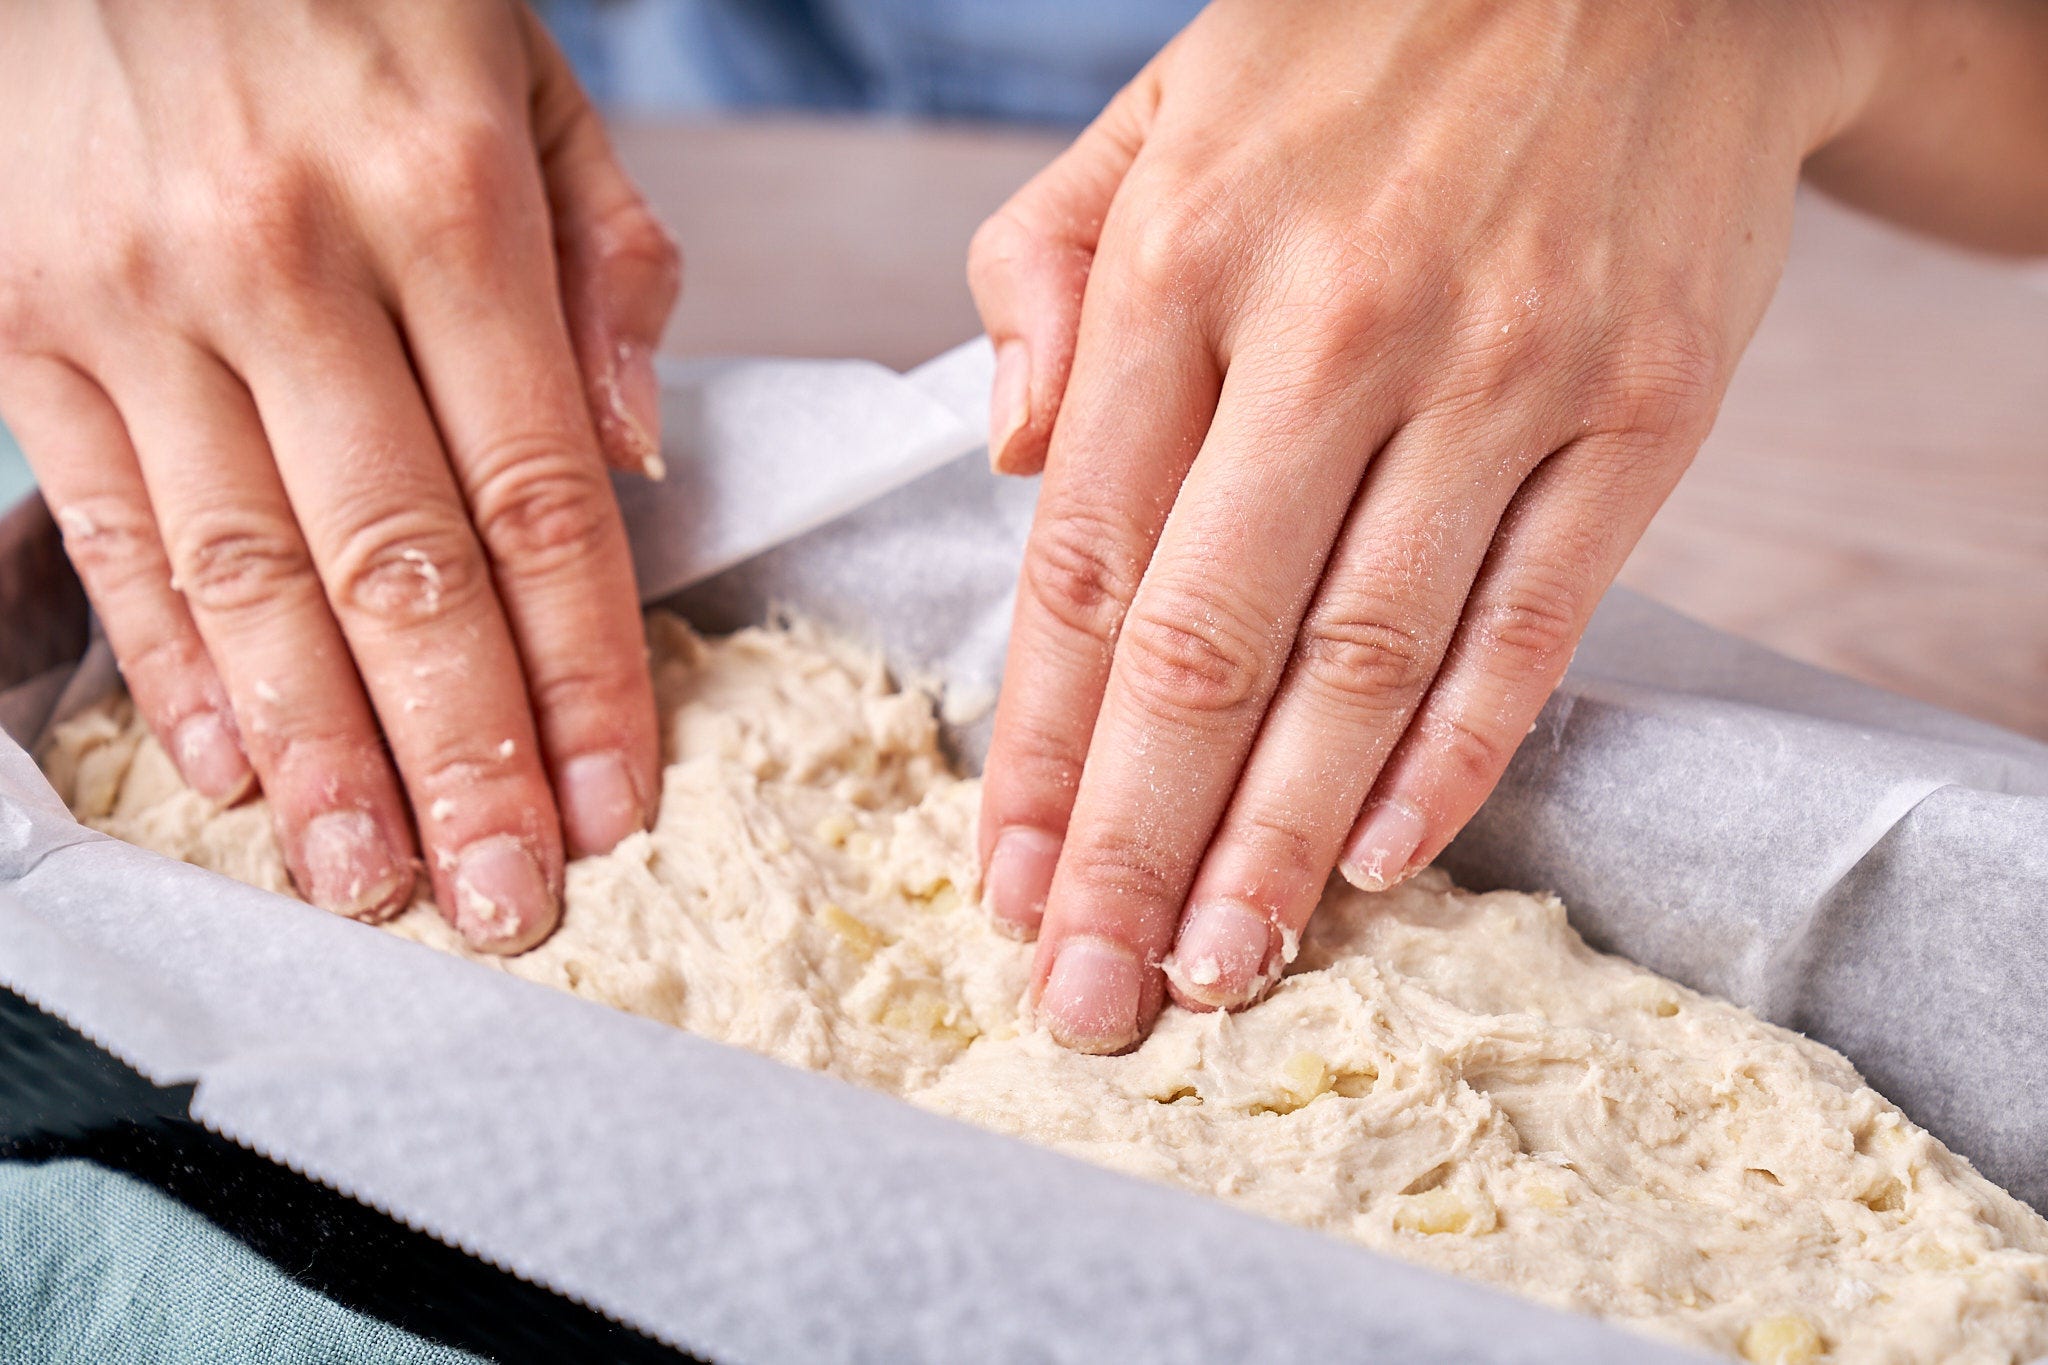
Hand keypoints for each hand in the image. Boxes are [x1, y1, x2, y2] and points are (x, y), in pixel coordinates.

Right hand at [0, 1, 679, 949]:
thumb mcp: (523, 74)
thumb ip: (603, 260)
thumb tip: (631, 459)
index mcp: (446, 197)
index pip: (538, 494)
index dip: (583, 668)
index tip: (619, 801)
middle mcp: (287, 259)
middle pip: (397, 567)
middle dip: (462, 758)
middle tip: (509, 903)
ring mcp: (134, 295)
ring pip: (245, 576)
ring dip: (319, 754)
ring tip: (381, 886)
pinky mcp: (17, 316)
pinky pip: (109, 526)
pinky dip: (172, 664)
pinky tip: (235, 771)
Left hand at [969, 0, 1893, 1048]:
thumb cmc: (1366, 48)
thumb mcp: (1159, 110)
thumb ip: (1046, 272)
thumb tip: (1007, 461)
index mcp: (1186, 261)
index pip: (1083, 558)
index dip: (1039, 745)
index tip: (1005, 878)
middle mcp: (1336, 330)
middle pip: (1205, 643)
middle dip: (1132, 846)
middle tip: (1087, 996)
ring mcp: (1502, 375)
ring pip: (1364, 662)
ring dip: (1277, 842)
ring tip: (1215, 973)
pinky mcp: (1641, 412)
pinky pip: (1531, 622)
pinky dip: (1451, 758)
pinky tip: (1373, 860)